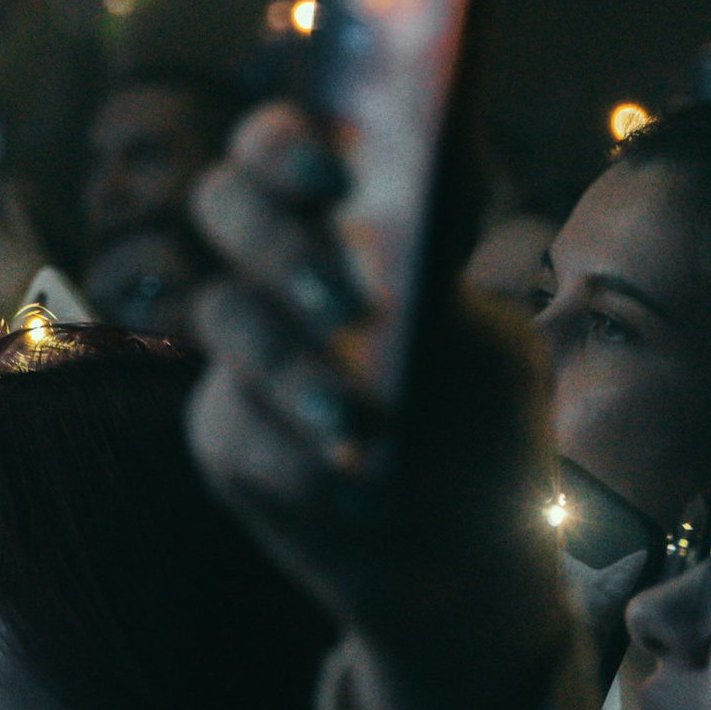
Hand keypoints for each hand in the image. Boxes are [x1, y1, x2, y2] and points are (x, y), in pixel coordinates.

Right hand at [188, 105, 567, 709]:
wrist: (460, 570)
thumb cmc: (482, 438)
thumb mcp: (489, 346)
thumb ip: (441, 280)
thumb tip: (412, 208)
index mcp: (338, 231)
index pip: (280, 146)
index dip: (285, 139)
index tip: (331, 171)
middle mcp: (275, 277)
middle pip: (224, 204)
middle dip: (279, 242)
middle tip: (341, 297)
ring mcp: (239, 358)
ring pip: (223, 314)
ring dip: (291, 363)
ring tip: (355, 420)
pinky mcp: (221, 436)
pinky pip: (232, 423)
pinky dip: (293, 449)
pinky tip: (345, 475)